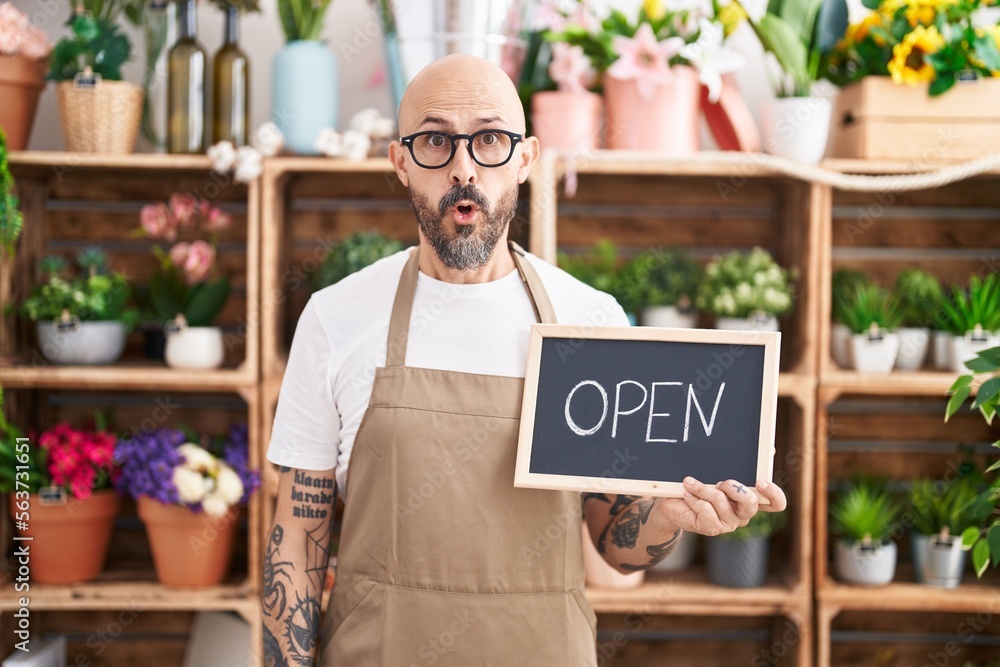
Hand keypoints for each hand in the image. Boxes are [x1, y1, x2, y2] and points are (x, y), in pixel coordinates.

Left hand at [655, 477, 786, 536]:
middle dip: (734, 488)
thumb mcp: (718, 471)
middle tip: (719, 481)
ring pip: (721, 501)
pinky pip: (705, 509)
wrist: (673, 502)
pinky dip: (693, 498)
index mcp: (750, 499)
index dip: (773, 494)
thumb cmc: (700, 485)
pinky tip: (687, 495)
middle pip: (751, 503)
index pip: (776, 503)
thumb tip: (772, 449)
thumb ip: (743, 464)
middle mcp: (743, 514)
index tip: (760, 481)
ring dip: (703, 488)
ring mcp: (728, 523)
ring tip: (690, 483)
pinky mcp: (712, 528)